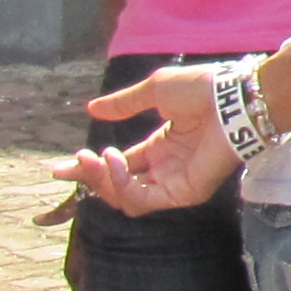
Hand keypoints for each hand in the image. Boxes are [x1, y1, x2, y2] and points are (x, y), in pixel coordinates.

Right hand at [47, 65, 236, 214]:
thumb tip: (92, 108)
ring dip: (103, 181)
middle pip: (119, 187)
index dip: (89, 168)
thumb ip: (124, 104)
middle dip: (91, 177)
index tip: (59, 168)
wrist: (231, 96)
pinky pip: (143, 201)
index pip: (119, 166)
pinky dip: (122, 184)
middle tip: (74, 161)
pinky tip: (115, 160)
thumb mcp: (155, 91)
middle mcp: (167, 169)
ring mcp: (176, 183)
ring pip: (127, 199)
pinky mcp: (185, 193)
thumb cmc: (201, 89)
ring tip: (95, 157)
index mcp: (161, 148)